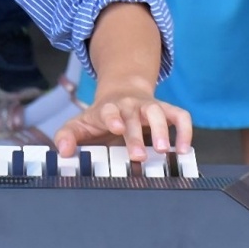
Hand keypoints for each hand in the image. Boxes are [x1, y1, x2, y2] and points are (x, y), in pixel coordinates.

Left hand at [54, 82, 192, 163]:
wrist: (123, 92)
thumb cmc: (101, 116)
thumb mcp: (80, 123)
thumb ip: (68, 136)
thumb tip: (63, 151)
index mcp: (107, 108)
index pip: (109, 110)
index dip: (113, 117)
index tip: (116, 128)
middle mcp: (129, 105)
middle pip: (134, 115)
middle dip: (137, 135)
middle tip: (139, 155)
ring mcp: (149, 106)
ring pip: (157, 112)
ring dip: (162, 130)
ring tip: (165, 150)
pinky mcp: (166, 110)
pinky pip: (180, 116)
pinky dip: (185, 130)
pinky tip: (184, 149)